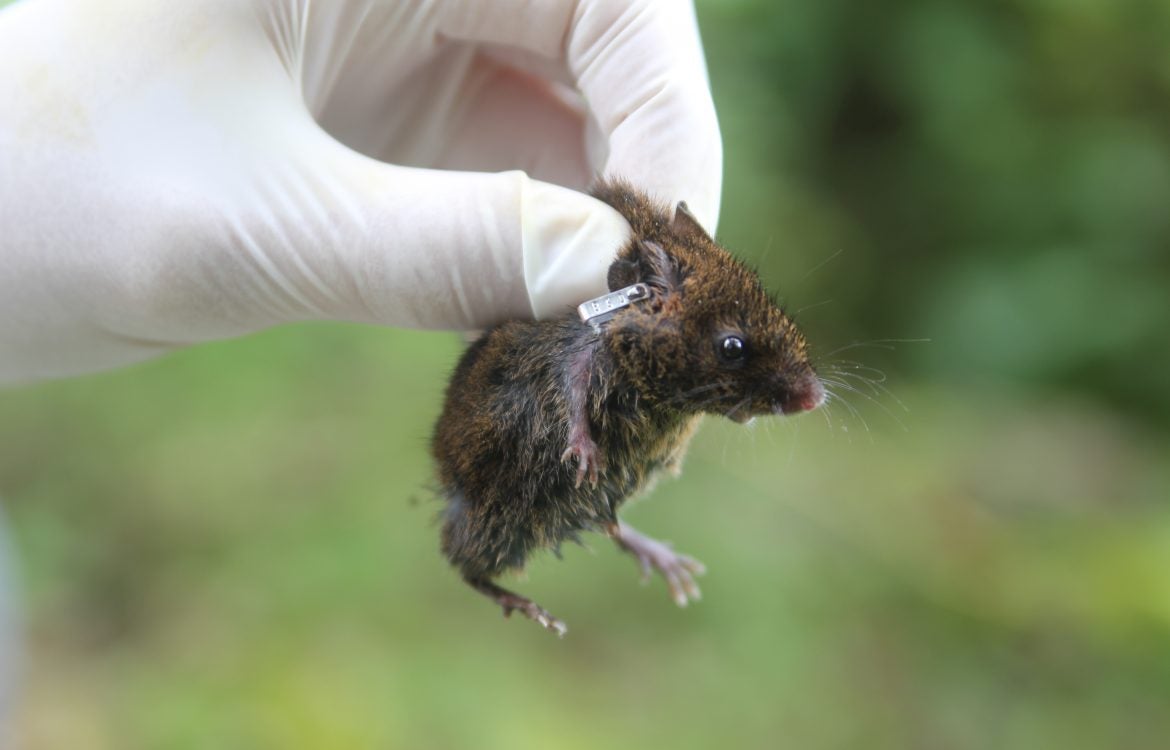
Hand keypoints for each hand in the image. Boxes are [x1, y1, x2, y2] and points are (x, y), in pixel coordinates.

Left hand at [0, 0, 721, 382]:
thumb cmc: (12, 190)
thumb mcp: (237, 224)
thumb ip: (440, 248)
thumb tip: (613, 278)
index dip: (666, 114)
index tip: (665, 259)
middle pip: (602, 54)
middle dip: (638, 186)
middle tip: (648, 328)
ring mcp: (390, 45)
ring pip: (562, 124)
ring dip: (592, 233)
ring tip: (596, 352)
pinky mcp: (378, 123)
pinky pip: (502, 178)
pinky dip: (532, 256)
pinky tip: (534, 334)